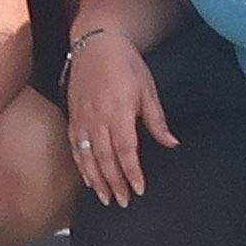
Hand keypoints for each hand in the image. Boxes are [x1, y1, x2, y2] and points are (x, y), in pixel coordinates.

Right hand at [64, 30, 173, 209]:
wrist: (96, 43)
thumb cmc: (125, 64)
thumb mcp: (147, 89)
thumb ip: (156, 120)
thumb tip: (171, 143)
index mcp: (118, 111)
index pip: (125, 150)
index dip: (132, 172)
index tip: (139, 189)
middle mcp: (97, 118)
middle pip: (104, 158)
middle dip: (114, 183)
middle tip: (124, 202)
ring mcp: (82, 118)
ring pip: (87, 156)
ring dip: (96, 180)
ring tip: (105, 198)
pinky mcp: (73, 116)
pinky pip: (75, 146)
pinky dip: (81, 164)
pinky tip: (87, 178)